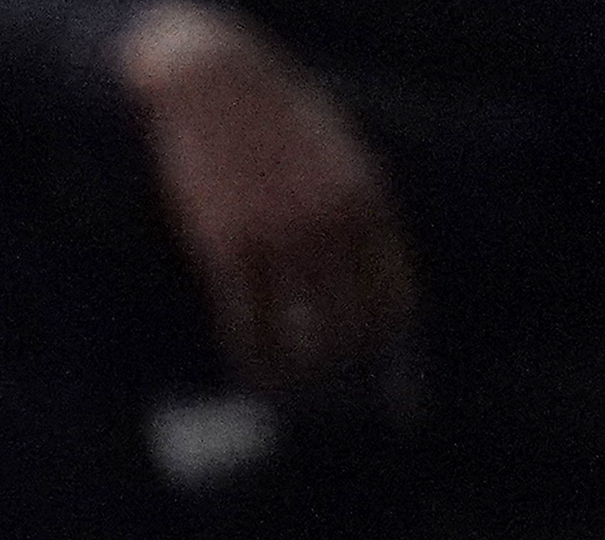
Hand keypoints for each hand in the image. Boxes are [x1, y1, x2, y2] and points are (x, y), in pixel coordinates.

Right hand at [118, 1, 416, 389]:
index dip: (384, 341)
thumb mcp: (336, 153)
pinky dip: (252, 359)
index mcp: (367, 199)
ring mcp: (278, 238)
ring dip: (295, 374)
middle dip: (340, 367)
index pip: (391, 294)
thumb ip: (351, 209)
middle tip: (326, 388)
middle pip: (348, 324)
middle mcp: (330, 224)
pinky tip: (250, 374)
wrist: (213, 82)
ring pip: (297, 333)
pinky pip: (245, 323)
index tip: (371, 364)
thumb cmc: (274, 116)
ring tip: (287, 392)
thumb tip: (351, 283)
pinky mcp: (227, 247)